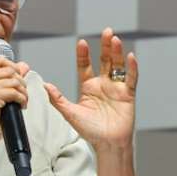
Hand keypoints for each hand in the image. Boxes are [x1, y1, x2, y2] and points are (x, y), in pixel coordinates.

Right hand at [0, 57, 29, 142]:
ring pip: (14, 81)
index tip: (18, 77)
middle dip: (21, 82)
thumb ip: (9, 76)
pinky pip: (14, 92)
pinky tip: (21, 106)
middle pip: (10, 70)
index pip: (0, 61)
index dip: (14, 67)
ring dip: (23, 92)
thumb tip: (24, 65)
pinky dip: (22, 99)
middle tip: (21, 93)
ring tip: (21, 100)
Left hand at [44, 28, 136, 149]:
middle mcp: (103, 85)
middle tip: (106, 30)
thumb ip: (58, 99)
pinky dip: (132, 67)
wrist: (108, 144)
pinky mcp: (128, 94)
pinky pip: (131, 78)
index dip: (84, 55)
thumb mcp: (70, 113)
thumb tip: (45, 86)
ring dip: (117, 52)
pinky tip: (130, 56)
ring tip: (114, 39)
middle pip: (105, 61)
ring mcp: (116, 88)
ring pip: (118, 66)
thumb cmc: (90, 131)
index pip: (85, 66)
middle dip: (105, 46)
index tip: (81, 42)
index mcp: (89, 87)